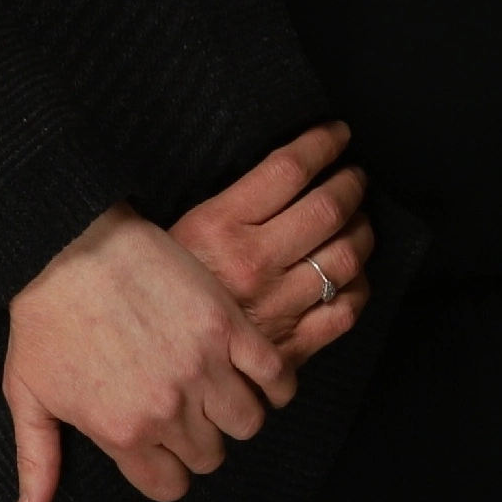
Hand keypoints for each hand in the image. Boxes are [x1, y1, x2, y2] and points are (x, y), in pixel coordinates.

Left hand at [3, 200, 299, 501]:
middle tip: (181, 412)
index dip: (164, 470)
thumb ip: (36, 463)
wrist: (71, 243)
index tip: (158, 448)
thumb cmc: (44, 316)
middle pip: (210, 457)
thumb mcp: (27, 393)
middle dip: (196, 441)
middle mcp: (169, 409)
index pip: (170, 487)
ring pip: (247, 423)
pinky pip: (277, 377)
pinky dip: (273, 384)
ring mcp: (204, 367)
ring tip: (215, 392)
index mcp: (122, 432)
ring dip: (235, 414)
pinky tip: (253, 375)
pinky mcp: (230, 327)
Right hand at [171, 118, 376, 363]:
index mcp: (218, 227)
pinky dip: (357, 287)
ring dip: (361, 232)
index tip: (336, 134)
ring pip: (345, 258)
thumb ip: (217, 205)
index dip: (322, 143)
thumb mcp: (167, 235)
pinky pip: (345, 310)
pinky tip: (350, 275)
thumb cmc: (151, 295)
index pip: (289, 169)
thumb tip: (266, 171)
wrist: (140, 367)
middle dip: (351, 185)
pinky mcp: (290, 347)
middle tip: (354, 177)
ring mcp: (277, 307)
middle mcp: (253, 264)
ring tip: (357, 221)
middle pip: (328, 210)